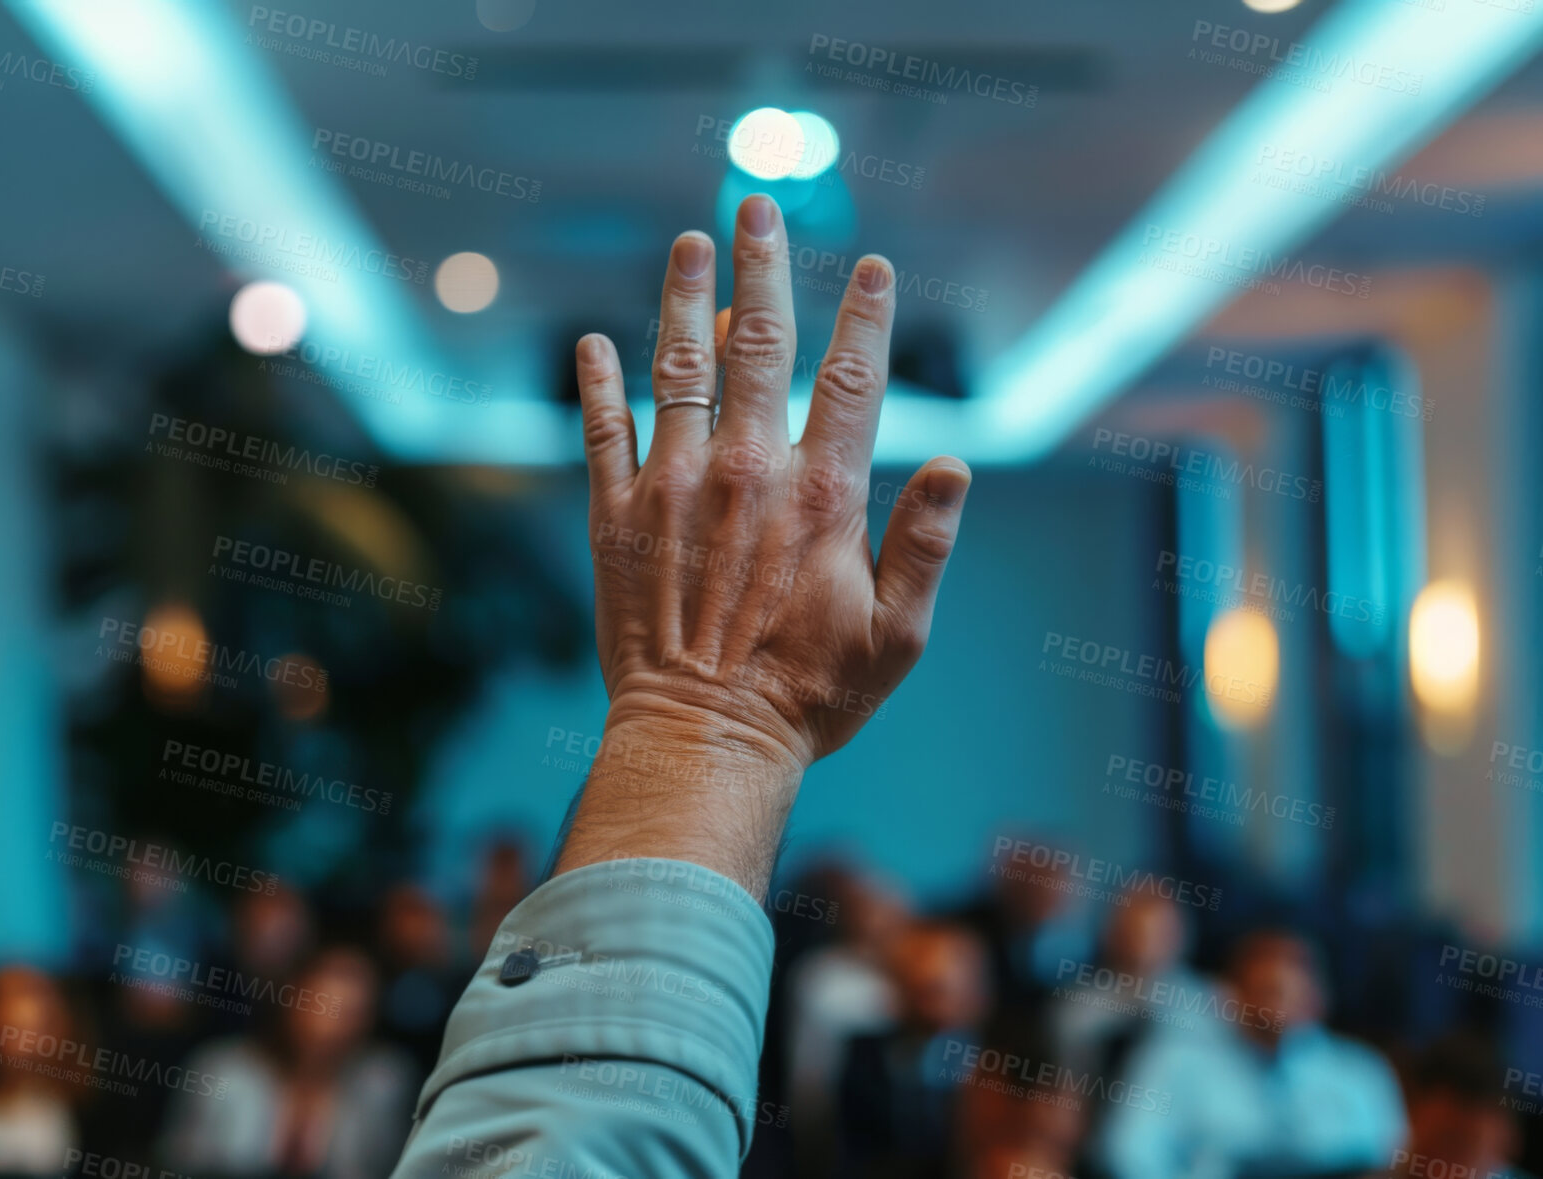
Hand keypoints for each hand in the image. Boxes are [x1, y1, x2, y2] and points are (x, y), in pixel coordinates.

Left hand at [555, 193, 969, 897]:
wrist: (702, 742)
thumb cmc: (810, 699)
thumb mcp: (898, 637)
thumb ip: (926, 547)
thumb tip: (956, 466)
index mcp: (821, 496)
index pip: (852, 379)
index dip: (867, 315)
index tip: (874, 265)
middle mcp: (745, 472)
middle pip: (758, 345)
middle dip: (762, 267)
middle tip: (755, 207)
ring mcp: (672, 488)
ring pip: (678, 368)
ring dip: (683, 298)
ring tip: (687, 243)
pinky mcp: (615, 518)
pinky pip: (600, 433)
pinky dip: (596, 384)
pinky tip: (592, 343)